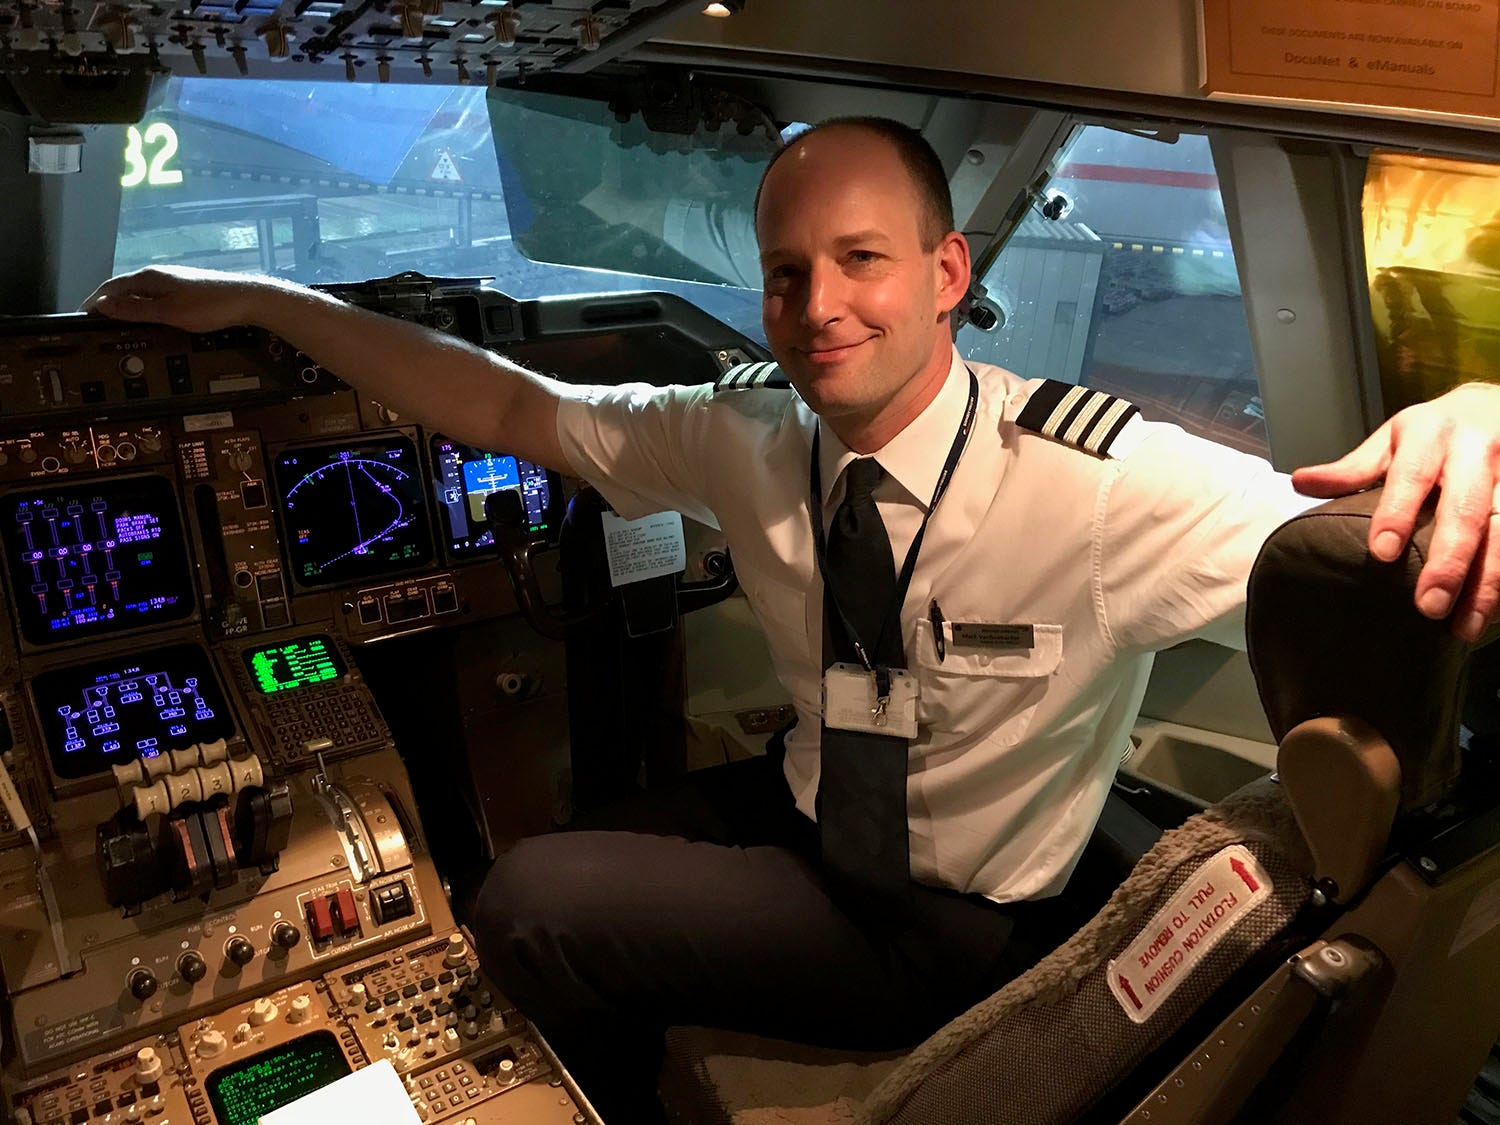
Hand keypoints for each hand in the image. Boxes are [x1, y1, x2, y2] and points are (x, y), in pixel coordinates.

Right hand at [80, 265, 277, 332]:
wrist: (248, 300)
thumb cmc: (209, 306)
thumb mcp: (169, 312)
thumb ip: (136, 309)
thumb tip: (102, 306)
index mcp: (148, 278)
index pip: (109, 288)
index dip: (93, 303)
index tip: (80, 319)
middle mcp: (157, 276)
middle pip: (123, 290)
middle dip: (106, 306)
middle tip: (95, 327)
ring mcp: (171, 282)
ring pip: (139, 295)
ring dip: (125, 309)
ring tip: (116, 327)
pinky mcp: (184, 291)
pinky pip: (154, 300)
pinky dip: (143, 310)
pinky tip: (146, 322)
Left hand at [1292, 381, 1499, 641]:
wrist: (1498, 405)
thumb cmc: (1435, 432)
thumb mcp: (1392, 439)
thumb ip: (1352, 467)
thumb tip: (1300, 483)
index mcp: (1433, 434)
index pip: (1412, 475)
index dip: (1397, 513)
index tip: (1380, 553)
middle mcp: (1478, 451)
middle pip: (1467, 510)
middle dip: (1450, 561)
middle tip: (1428, 606)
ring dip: (1488, 582)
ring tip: (1466, 625)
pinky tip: (1493, 611)